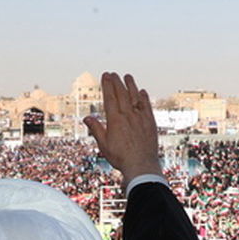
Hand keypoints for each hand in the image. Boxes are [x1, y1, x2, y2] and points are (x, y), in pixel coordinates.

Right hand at [83, 72, 162, 187]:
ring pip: (135, 97)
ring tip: (127, 76)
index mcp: (115, 120)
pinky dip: (144, 98)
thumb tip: (87, 118)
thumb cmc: (121, 158)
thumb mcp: (104, 144)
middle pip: (122, 94)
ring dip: (131, 85)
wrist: (141, 165)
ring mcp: (140, 118)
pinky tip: (142, 92)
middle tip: (113, 74)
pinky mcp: (150, 123)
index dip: (107, 85)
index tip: (105, 76)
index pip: (110, 98)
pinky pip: (147, 106)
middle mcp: (128, 116)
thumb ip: (96, 129)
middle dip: (117, 82)